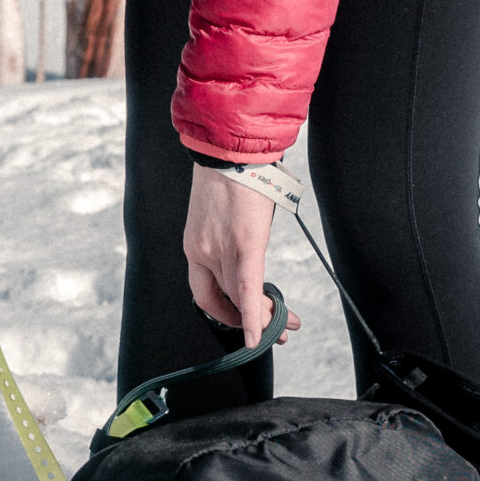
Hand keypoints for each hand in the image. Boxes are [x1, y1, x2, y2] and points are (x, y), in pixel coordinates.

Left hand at [184, 166, 300, 346]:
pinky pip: (250, 288)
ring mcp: (222, 249)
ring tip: (286, 327)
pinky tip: (261, 334)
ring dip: (264, 318)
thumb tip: (247, 251)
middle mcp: (202, 253)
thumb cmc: (230, 175)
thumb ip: (226, 238)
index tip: (241, 319)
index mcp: (194, 246)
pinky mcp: (246, 243)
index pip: (205, 293)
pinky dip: (255, 315)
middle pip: (225, 300)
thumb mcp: (218, 214)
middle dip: (250, 320)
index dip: (223, 312)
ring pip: (241, 298)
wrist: (231, 147)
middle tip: (272, 332)